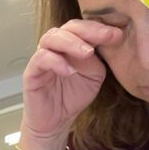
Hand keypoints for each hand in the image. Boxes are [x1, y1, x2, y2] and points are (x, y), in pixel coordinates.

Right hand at [20, 20, 122, 148]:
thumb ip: (96, 59)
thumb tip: (101, 43)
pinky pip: (41, 58)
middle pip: (68, 27)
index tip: (117, 34)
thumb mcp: (94, 76)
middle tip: (105, 37)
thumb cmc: (72, 97)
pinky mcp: (31, 72)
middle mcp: (55, 47)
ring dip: (72, 42)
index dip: (100, 28)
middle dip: (88, 30)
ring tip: (87, 53)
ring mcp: (42, 58)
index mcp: (71, 45)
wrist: (56, 122)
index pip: (83, 28)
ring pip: (52, 37)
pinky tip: (69, 71)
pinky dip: (56, 61)